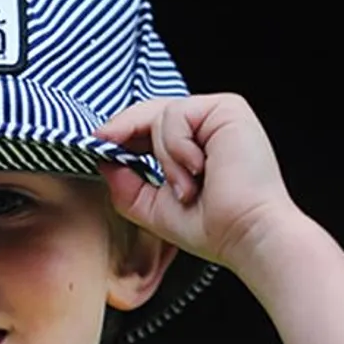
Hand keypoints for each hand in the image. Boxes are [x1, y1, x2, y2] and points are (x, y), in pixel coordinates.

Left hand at [96, 94, 301, 268]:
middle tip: (103, 143)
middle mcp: (207, 127)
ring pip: (159, 117)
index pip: (150, 127)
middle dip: (123, 131)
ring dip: (164, 159)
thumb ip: (126, 185)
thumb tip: (104, 159)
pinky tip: (198, 171)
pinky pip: (175, 116)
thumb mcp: (153, 208)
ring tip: (187, 188)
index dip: (121, 133)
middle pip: (150, 112)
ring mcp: (218, 115)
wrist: (245, 235)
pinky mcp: (227, 108)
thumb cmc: (212, 228)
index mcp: (195, 146)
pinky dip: (176, 148)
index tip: (98, 144)